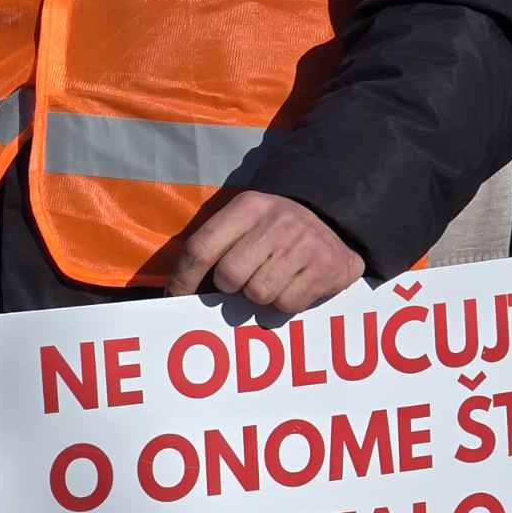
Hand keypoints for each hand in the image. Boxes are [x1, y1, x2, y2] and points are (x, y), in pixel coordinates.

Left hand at [167, 191, 364, 313]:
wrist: (335, 218)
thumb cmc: (274, 231)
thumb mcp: (244, 222)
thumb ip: (214, 247)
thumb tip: (176, 294)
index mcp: (248, 207)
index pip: (201, 248)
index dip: (183, 279)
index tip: (176, 298)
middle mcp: (277, 221)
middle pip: (229, 276)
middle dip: (229, 287)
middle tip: (243, 280)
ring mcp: (304, 243)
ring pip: (258, 294)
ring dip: (259, 296)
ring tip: (271, 279)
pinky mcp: (326, 266)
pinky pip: (286, 305)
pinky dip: (284, 303)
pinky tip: (292, 284)